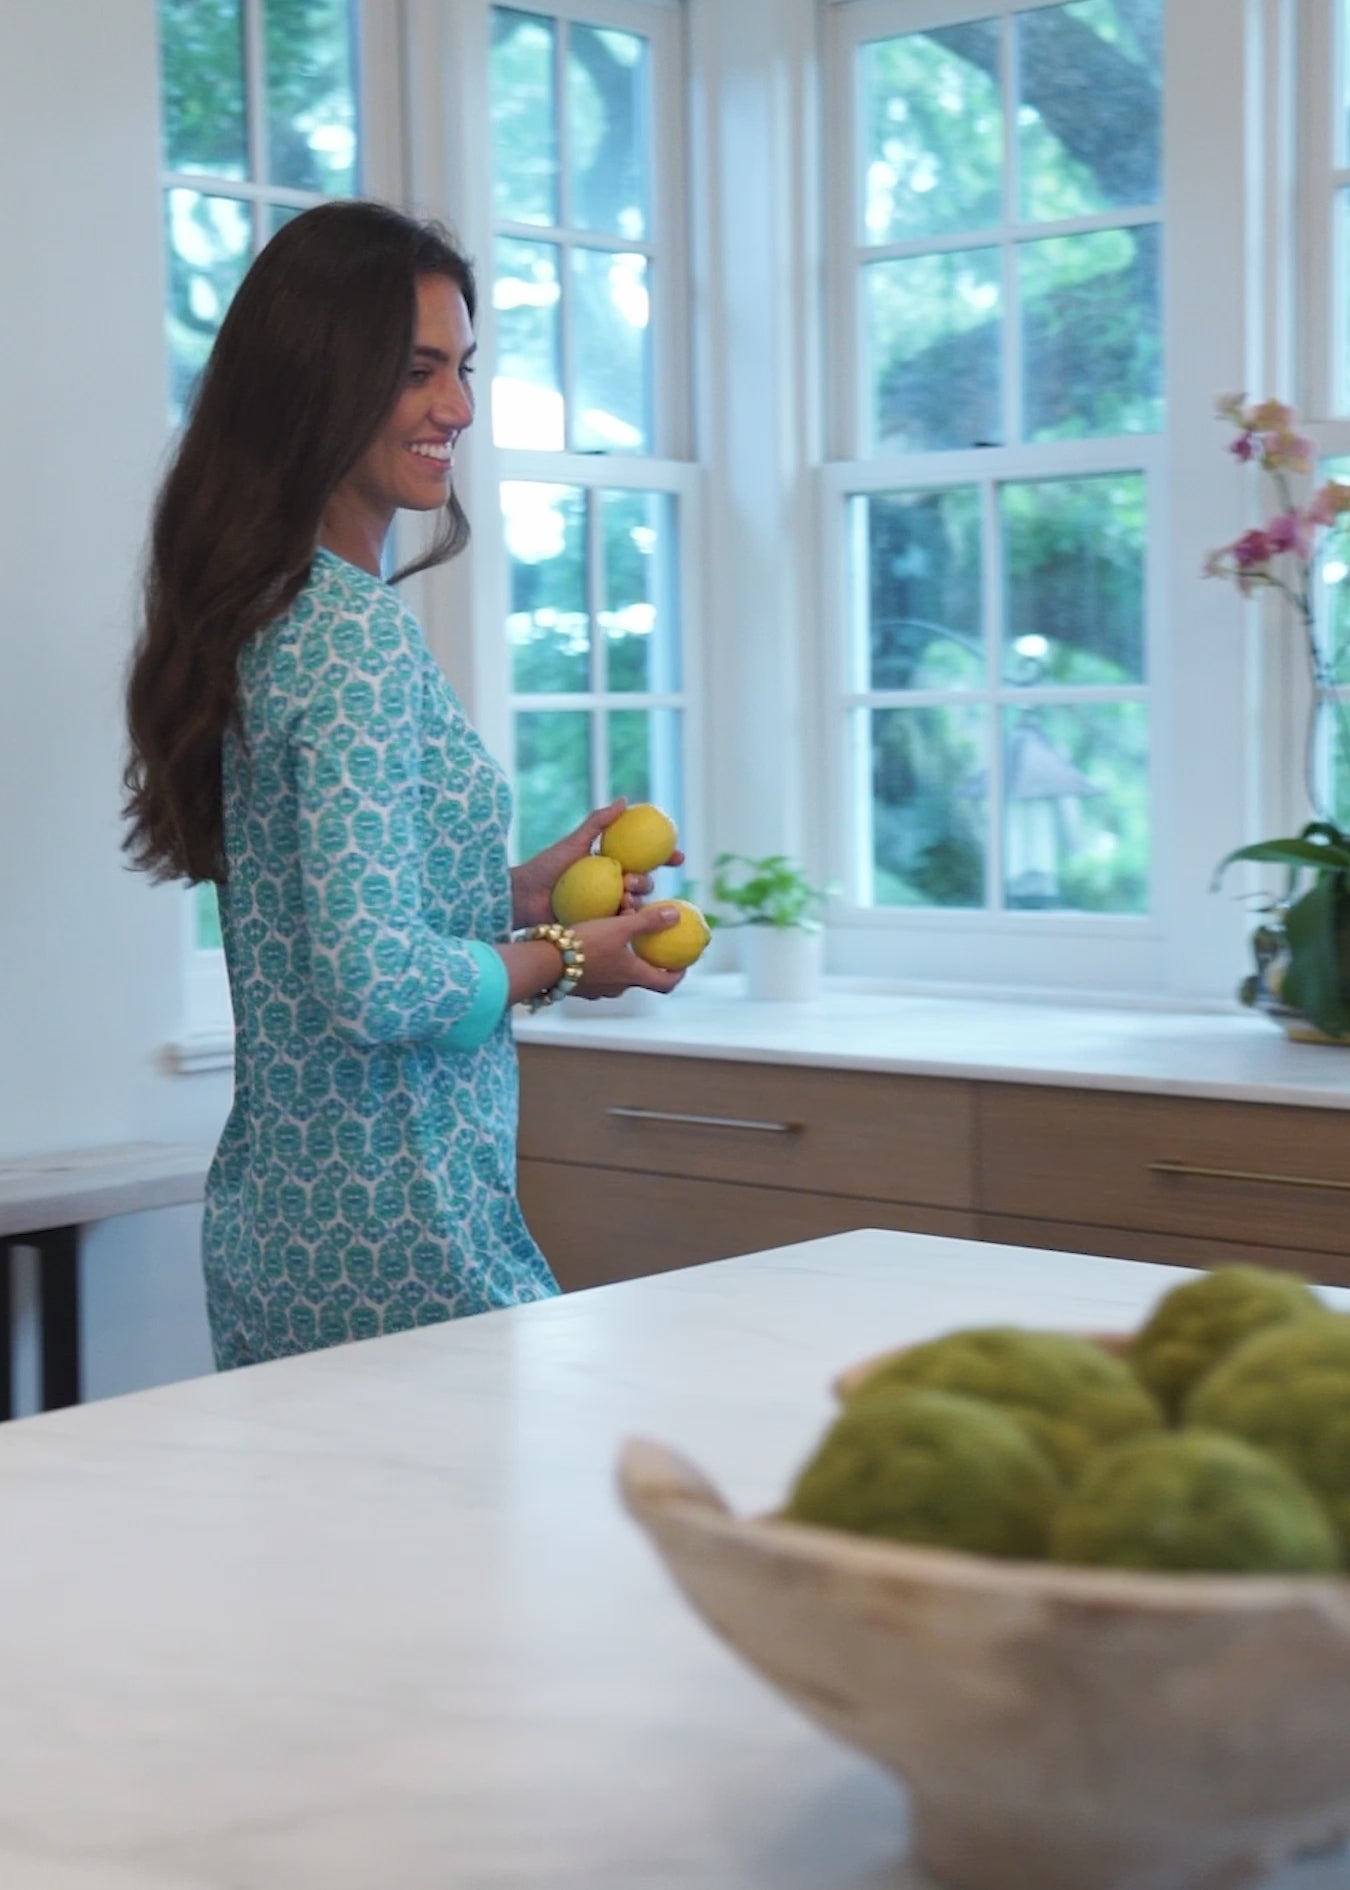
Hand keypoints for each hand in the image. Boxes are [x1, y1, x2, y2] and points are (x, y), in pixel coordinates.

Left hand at [510, 798, 683, 926]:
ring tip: (625, 899)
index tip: (678, 858)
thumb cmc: (546, 867)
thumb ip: (598, 822)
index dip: (664, 858)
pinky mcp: (600, 925)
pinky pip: (620, 923)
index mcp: (609, 864)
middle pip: (644, 883)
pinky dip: (625, 919)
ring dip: (637, 901)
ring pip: (635, 904)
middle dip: (646, 882)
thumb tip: (625, 800)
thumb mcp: (574, 842)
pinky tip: (622, 916)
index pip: (644, 860)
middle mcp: (612, 885)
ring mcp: (607, 906)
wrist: (524, 897)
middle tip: (632, 881)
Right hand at [571, 905, 685, 999]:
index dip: (677, 975)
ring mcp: (598, 991)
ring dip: (623, 962)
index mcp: (632, 975)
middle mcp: (618, 988)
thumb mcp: (619, 926)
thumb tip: (676, 915)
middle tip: (649, 947)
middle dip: (647, 964)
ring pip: (618, 976)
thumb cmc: (586, 944)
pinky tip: (594, 947)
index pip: (665, 983)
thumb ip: (648, 921)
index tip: (682, 964)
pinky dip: (603, 963)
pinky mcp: (580, 987)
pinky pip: (598, 975)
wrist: (546, 962)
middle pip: (641, 978)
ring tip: (619, 942)